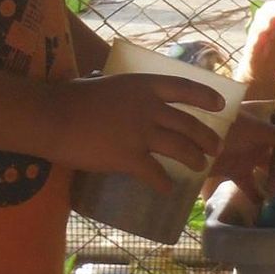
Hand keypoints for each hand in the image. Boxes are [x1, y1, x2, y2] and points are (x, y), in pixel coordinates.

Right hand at [52, 72, 226, 189]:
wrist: (54, 117)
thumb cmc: (70, 97)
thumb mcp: (103, 83)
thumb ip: (119, 90)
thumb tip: (114, 88)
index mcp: (143, 86)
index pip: (184, 88)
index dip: (205, 97)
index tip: (220, 105)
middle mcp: (149, 108)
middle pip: (188, 124)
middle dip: (207, 137)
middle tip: (216, 147)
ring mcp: (141, 133)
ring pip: (181, 148)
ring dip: (194, 159)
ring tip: (200, 166)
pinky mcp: (130, 158)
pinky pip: (156, 174)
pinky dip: (164, 183)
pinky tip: (167, 190)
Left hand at [206, 102, 274, 202]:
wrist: (187, 141)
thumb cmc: (224, 127)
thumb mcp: (255, 131)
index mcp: (264, 116)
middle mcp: (259, 134)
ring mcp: (248, 152)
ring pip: (270, 167)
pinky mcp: (235, 169)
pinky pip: (251, 185)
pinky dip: (258, 196)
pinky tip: (269, 209)